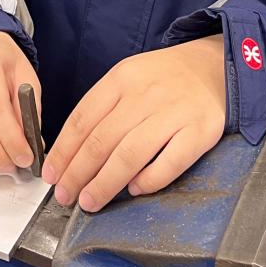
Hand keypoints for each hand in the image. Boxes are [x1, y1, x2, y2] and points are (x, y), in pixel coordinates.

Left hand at [44, 35, 225, 212]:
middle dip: (77, 173)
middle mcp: (145, 95)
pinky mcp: (201, 131)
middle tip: (65, 196)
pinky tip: (135, 190)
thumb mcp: (128, 78)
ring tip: (89, 201)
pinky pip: (171, 162)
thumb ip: (103, 109)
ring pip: (130, 154)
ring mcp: (174, 113)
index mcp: (121, 79)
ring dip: (105, 183)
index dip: (63, 151)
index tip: (51, 174)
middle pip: (101, 140)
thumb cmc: (164, 79)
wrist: (214, 65)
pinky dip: (150, 180)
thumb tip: (72, 152)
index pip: (83, 119)